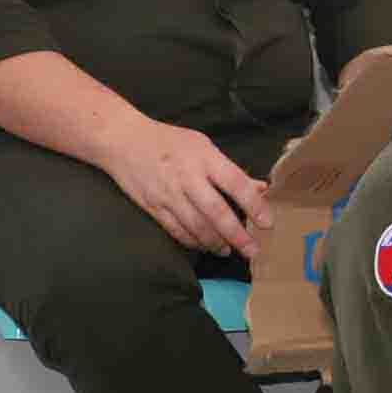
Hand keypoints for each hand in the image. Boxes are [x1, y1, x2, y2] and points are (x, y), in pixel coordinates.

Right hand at [97, 117, 268, 259]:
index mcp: (205, 159)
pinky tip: (203, 246)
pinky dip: (192, 241)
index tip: (267, 222)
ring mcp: (169, 194)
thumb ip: (231, 170)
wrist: (123, 141)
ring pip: (196, 226)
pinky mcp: (152, 207)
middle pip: (216, 212)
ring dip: (215, 242)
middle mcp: (188, 178)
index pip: (236, 183)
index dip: (254, 204)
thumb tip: (261, 188)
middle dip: (237, 235)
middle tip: (252, 251)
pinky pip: (176, 230)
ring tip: (228, 251)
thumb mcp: (204, 146)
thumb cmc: (170, 142)